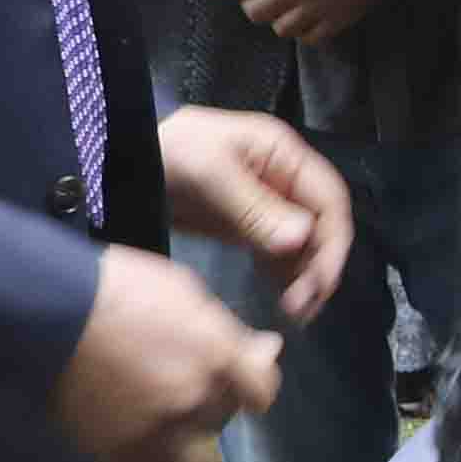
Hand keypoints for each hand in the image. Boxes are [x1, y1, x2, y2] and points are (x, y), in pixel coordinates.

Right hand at [52, 240, 282, 461]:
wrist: (48, 310)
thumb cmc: (116, 286)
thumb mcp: (183, 290)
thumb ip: (227, 328)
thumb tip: (269, 348)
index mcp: (215, 354)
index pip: (261, 392)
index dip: (254, 385)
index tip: (242, 378)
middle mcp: (193, 398)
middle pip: (223, 418)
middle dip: (212, 401)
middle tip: (182, 382)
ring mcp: (155, 430)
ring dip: (189, 447)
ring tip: (168, 427)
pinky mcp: (117, 451)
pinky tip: (148, 453)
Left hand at [160, 103, 354, 322]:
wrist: (127, 159)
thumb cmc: (170, 150)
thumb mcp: (212, 173)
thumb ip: (255, 207)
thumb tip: (301, 239)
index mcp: (284, 156)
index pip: (329, 200)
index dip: (333, 240)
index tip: (322, 278)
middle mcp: (284, 181)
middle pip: (320, 227)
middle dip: (319, 266)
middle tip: (305, 304)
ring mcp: (268, 206)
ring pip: (303, 246)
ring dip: (304, 278)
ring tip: (295, 311)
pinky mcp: (248, 228)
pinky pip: (277, 256)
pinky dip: (283, 278)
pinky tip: (281, 299)